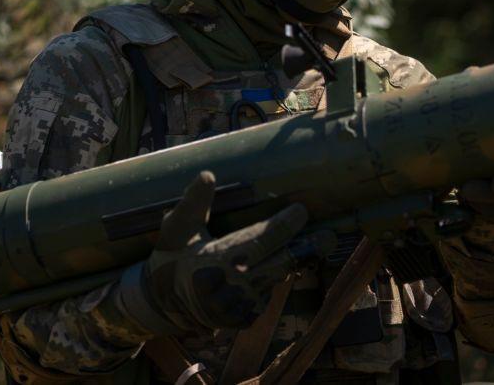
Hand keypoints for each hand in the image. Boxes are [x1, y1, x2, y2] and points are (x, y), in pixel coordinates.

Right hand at [131, 171, 334, 332]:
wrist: (164, 301)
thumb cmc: (173, 255)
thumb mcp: (177, 228)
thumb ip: (193, 203)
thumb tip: (208, 175)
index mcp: (215, 261)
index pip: (257, 240)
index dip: (282, 226)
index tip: (300, 210)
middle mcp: (231, 286)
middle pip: (277, 263)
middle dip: (306, 248)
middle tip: (330, 235)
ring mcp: (239, 306)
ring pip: (278, 279)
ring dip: (299, 261)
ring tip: (323, 242)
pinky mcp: (244, 318)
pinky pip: (269, 295)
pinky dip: (280, 278)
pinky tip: (291, 262)